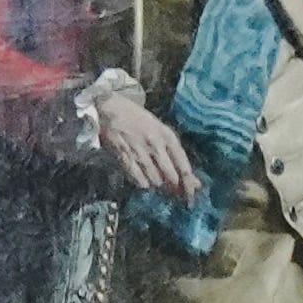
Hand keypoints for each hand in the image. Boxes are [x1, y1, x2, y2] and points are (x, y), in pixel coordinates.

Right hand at [87, 88, 201, 199]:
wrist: (109, 106)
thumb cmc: (138, 118)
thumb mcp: (160, 130)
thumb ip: (175, 154)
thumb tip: (193, 181)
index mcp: (168, 136)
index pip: (184, 167)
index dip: (189, 185)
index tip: (191, 196)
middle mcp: (156, 144)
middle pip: (171, 177)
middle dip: (174, 189)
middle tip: (174, 194)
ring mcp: (139, 151)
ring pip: (155, 180)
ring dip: (157, 185)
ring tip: (155, 179)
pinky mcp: (123, 155)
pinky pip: (138, 178)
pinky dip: (142, 183)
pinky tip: (141, 178)